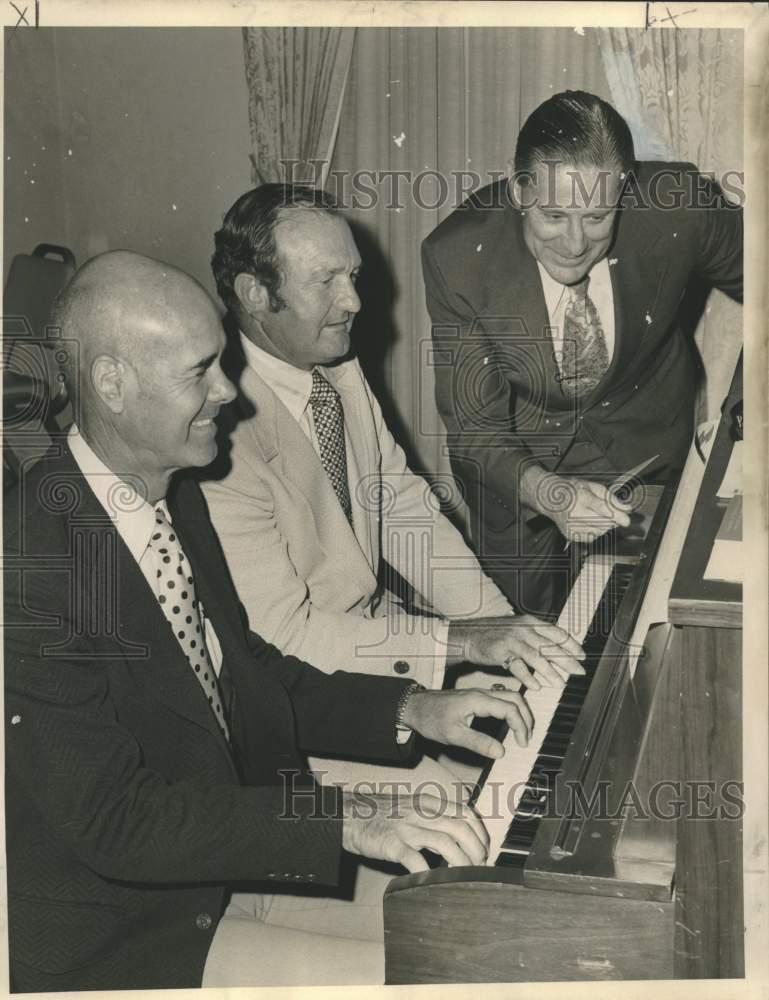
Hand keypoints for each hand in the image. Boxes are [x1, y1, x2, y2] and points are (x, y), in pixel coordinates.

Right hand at [341, 789, 488, 872]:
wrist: (350, 814)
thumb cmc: (382, 814)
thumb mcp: (412, 807)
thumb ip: (434, 818)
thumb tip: (458, 837)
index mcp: (428, 802)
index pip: (464, 812)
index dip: (480, 831)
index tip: (485, 847)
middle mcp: (421, 812)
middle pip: (460, 828)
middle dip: (476, 849)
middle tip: (480, 864)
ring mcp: (407, 828)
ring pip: (444, 843)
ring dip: (461, 861)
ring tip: (466, 875)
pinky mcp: (392, 843)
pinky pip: (414, 858)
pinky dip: (428, 871)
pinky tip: (434, 881)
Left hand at [401, 687, 533, 755]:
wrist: (414, 706)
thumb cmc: (431, 718)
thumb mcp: (453, 735)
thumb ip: (478, 743)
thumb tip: (501, 751)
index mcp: (478, 700)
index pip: (510, 709)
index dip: (521, 726)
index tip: (522, 743)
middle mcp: (482, 693)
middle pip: (515, 698)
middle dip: (527, 717)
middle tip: (528, 737)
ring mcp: (479, 694)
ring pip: (510, 696)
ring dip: (521, 712)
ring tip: (523, 731)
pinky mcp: (476, 697)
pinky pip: (501, 698)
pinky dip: (512, 708)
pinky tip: (510, 721)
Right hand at [448, 615, 584, 689]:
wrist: (469, 635)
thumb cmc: (494, 634)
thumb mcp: (518, 629)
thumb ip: (536, 637)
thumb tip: (557, 650)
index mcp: (531, 623)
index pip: (557, 633)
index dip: (572, 645)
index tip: (582, 656)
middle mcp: (524, 629)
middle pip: (550, 646)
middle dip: (567, 660)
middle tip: (578, 672)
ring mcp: (513, 640)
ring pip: (537, 657)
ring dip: (550, 672)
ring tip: (560, 683)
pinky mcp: (501, 652)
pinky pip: (518, 666)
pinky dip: (528, 677)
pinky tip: (536, 686)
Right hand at [535, 473, 631, 542]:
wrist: (551, 499)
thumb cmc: (573, 491)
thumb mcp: (593, 487)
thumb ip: (611, 498)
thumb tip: (627, 508)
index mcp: (580, 497)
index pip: (600, 507)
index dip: (616, 515)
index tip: (627, 521)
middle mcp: (574, 513)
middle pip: (602, 523)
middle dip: (613, 520)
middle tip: (613, 513)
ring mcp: (571, 526)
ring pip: (599, 532)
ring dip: (605, 526)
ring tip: (596, 515)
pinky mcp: (570, 535)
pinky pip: (592, 537)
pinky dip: (596, 532)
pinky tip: (589, 522)